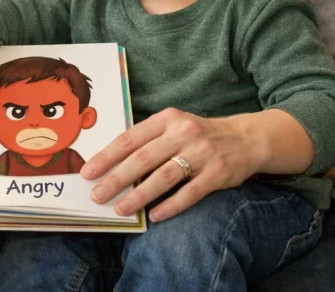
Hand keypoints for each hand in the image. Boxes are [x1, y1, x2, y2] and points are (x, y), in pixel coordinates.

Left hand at [79, 108, 264, 222]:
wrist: (246, 138)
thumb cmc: (199, 135)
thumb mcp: (174, 126)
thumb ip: (148, 140)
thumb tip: (113, 165)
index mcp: (167, 119)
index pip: (130, 139)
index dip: (107, 157)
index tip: (88, 172)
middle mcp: (183, 132)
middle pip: (143, 159)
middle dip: (117, 179)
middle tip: (98, 195)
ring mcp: (202, 153)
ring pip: (164, 176)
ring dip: (140, 195)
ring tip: (121, 209)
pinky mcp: (218, 173)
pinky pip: (190, 193)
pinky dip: (171, 206)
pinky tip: (154, 216)